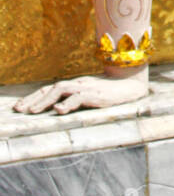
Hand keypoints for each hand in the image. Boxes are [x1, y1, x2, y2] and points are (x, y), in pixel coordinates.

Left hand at [12, 70, 148, 114]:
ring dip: (45, 101)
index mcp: (75, 84)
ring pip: (61, 90)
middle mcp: (78, 83)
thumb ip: (74, 99)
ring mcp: (87, 87)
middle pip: (51, 88)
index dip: (34, 97)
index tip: (20, 107)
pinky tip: (58, 110)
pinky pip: (79, 97)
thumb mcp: (89, 94)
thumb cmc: (110, 92)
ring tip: (32, 112)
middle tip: (19, 110)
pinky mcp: (96, 94)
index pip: (50, 88)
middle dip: (33, 99)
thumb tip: (55, 108)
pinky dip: (67, 103)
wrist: (132, 85)